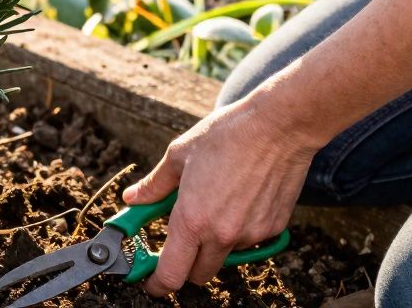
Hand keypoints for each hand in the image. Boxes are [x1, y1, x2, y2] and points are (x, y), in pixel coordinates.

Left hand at [121, 94, 320, 296]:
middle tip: (180, 241)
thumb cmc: (226, 135)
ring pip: (225, 256)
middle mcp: (221, 234)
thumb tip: (132, 199)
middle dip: (185, 264)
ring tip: (214, 204)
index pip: (171, 274)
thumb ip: (154, 185)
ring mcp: (250, 234)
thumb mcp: (179, 155)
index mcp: (192, 219)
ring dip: (214, 243)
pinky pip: (250, 241)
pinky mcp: (273, 228)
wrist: (278, 127)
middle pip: (198, 274)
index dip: (157, 284)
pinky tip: (240, 199)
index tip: (151, 282)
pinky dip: (240, 230)